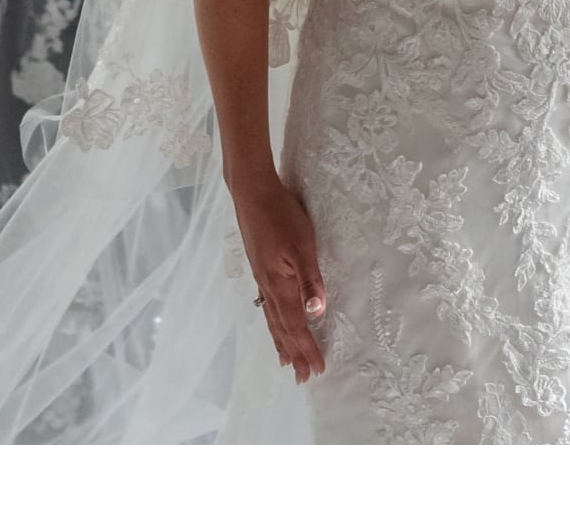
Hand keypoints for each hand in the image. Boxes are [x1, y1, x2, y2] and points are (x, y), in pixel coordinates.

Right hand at [230, 171, 327, 382]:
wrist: (252, 192)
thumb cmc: (281, 215)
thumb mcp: (303, 246)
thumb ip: (310, 281)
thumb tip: (317, 314)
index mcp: (280, 285)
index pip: (296, 325)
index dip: (307, 349)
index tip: (317, 371)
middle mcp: (268, 287)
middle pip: (282, 328)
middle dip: (294, 353)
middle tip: (302, 378)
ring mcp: (261, 277)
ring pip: (272, 318)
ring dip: (281, 341)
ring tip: (285, 361)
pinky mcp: (259, 267)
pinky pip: (267, 305)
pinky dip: (272, 321)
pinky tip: (273, 319)